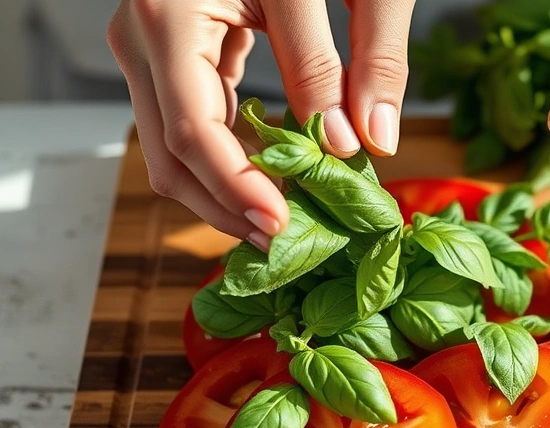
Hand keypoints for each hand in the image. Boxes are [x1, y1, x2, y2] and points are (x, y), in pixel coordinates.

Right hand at [106, 0, 415, 248]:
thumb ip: (360, 57)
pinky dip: (229, 156)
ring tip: (285, 220)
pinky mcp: (176, 49)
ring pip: (173, 148)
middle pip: (171, 156)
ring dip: (225, 192)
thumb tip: (367, 142)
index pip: (193, 134)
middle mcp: (144, 34)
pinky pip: (191, 120)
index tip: (285, 229)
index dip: (238, 191)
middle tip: (287, 245)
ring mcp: (152, 44)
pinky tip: (274, 177)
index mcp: (170, 14)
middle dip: (227, 209)